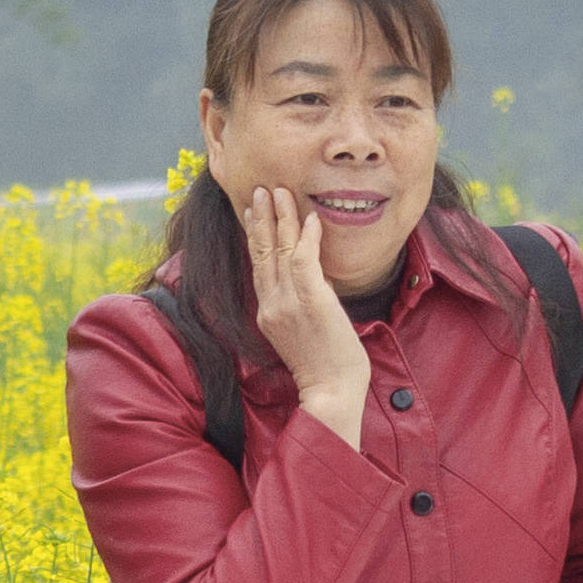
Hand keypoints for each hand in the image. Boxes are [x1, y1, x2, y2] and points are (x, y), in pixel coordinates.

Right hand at [232, 170, 371, 443]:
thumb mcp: (302, 334)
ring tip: (279, 191)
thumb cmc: (325, 369)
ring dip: (280, 217)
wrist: (330, 393)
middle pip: (262, 251)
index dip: (255, 235)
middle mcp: (272, 304)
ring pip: (279, 249)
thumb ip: (298, 307)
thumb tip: (309, 287)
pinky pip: (304, 260)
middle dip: (261, 217)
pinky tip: (309, 217)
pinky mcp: (311, 302)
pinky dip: (305, 236)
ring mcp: (289, 303)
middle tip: (260, 188)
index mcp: (268, 312)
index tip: (251, 210)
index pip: (258, 265)